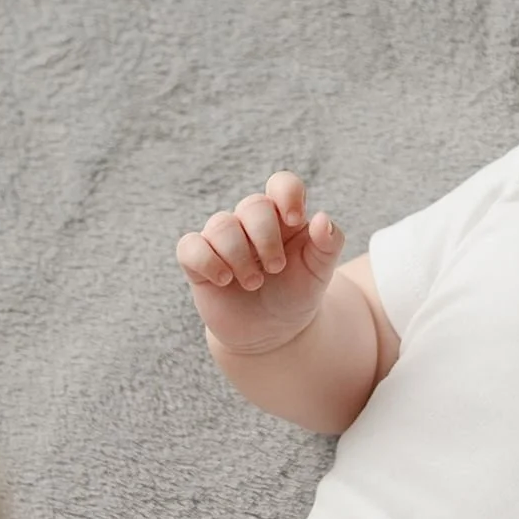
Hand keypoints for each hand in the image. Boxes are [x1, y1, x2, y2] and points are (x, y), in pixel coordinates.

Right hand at [176, 172, 344, 354]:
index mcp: (282, 217)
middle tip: (276, 269)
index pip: (281, 184)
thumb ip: (328, 243)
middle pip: (253, 205)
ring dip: (240, 257)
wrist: (272, 334)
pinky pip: (190, 247)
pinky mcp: (199, 262)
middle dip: (266, 238)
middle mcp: (250, 223)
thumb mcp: (319, 272)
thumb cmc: (295, 295)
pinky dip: (207, 261)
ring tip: (253, 283)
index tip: (294, 220)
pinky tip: (223, 279)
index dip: (286, 194)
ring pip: (221, 225)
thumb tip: (321, 218)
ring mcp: (222, 240)